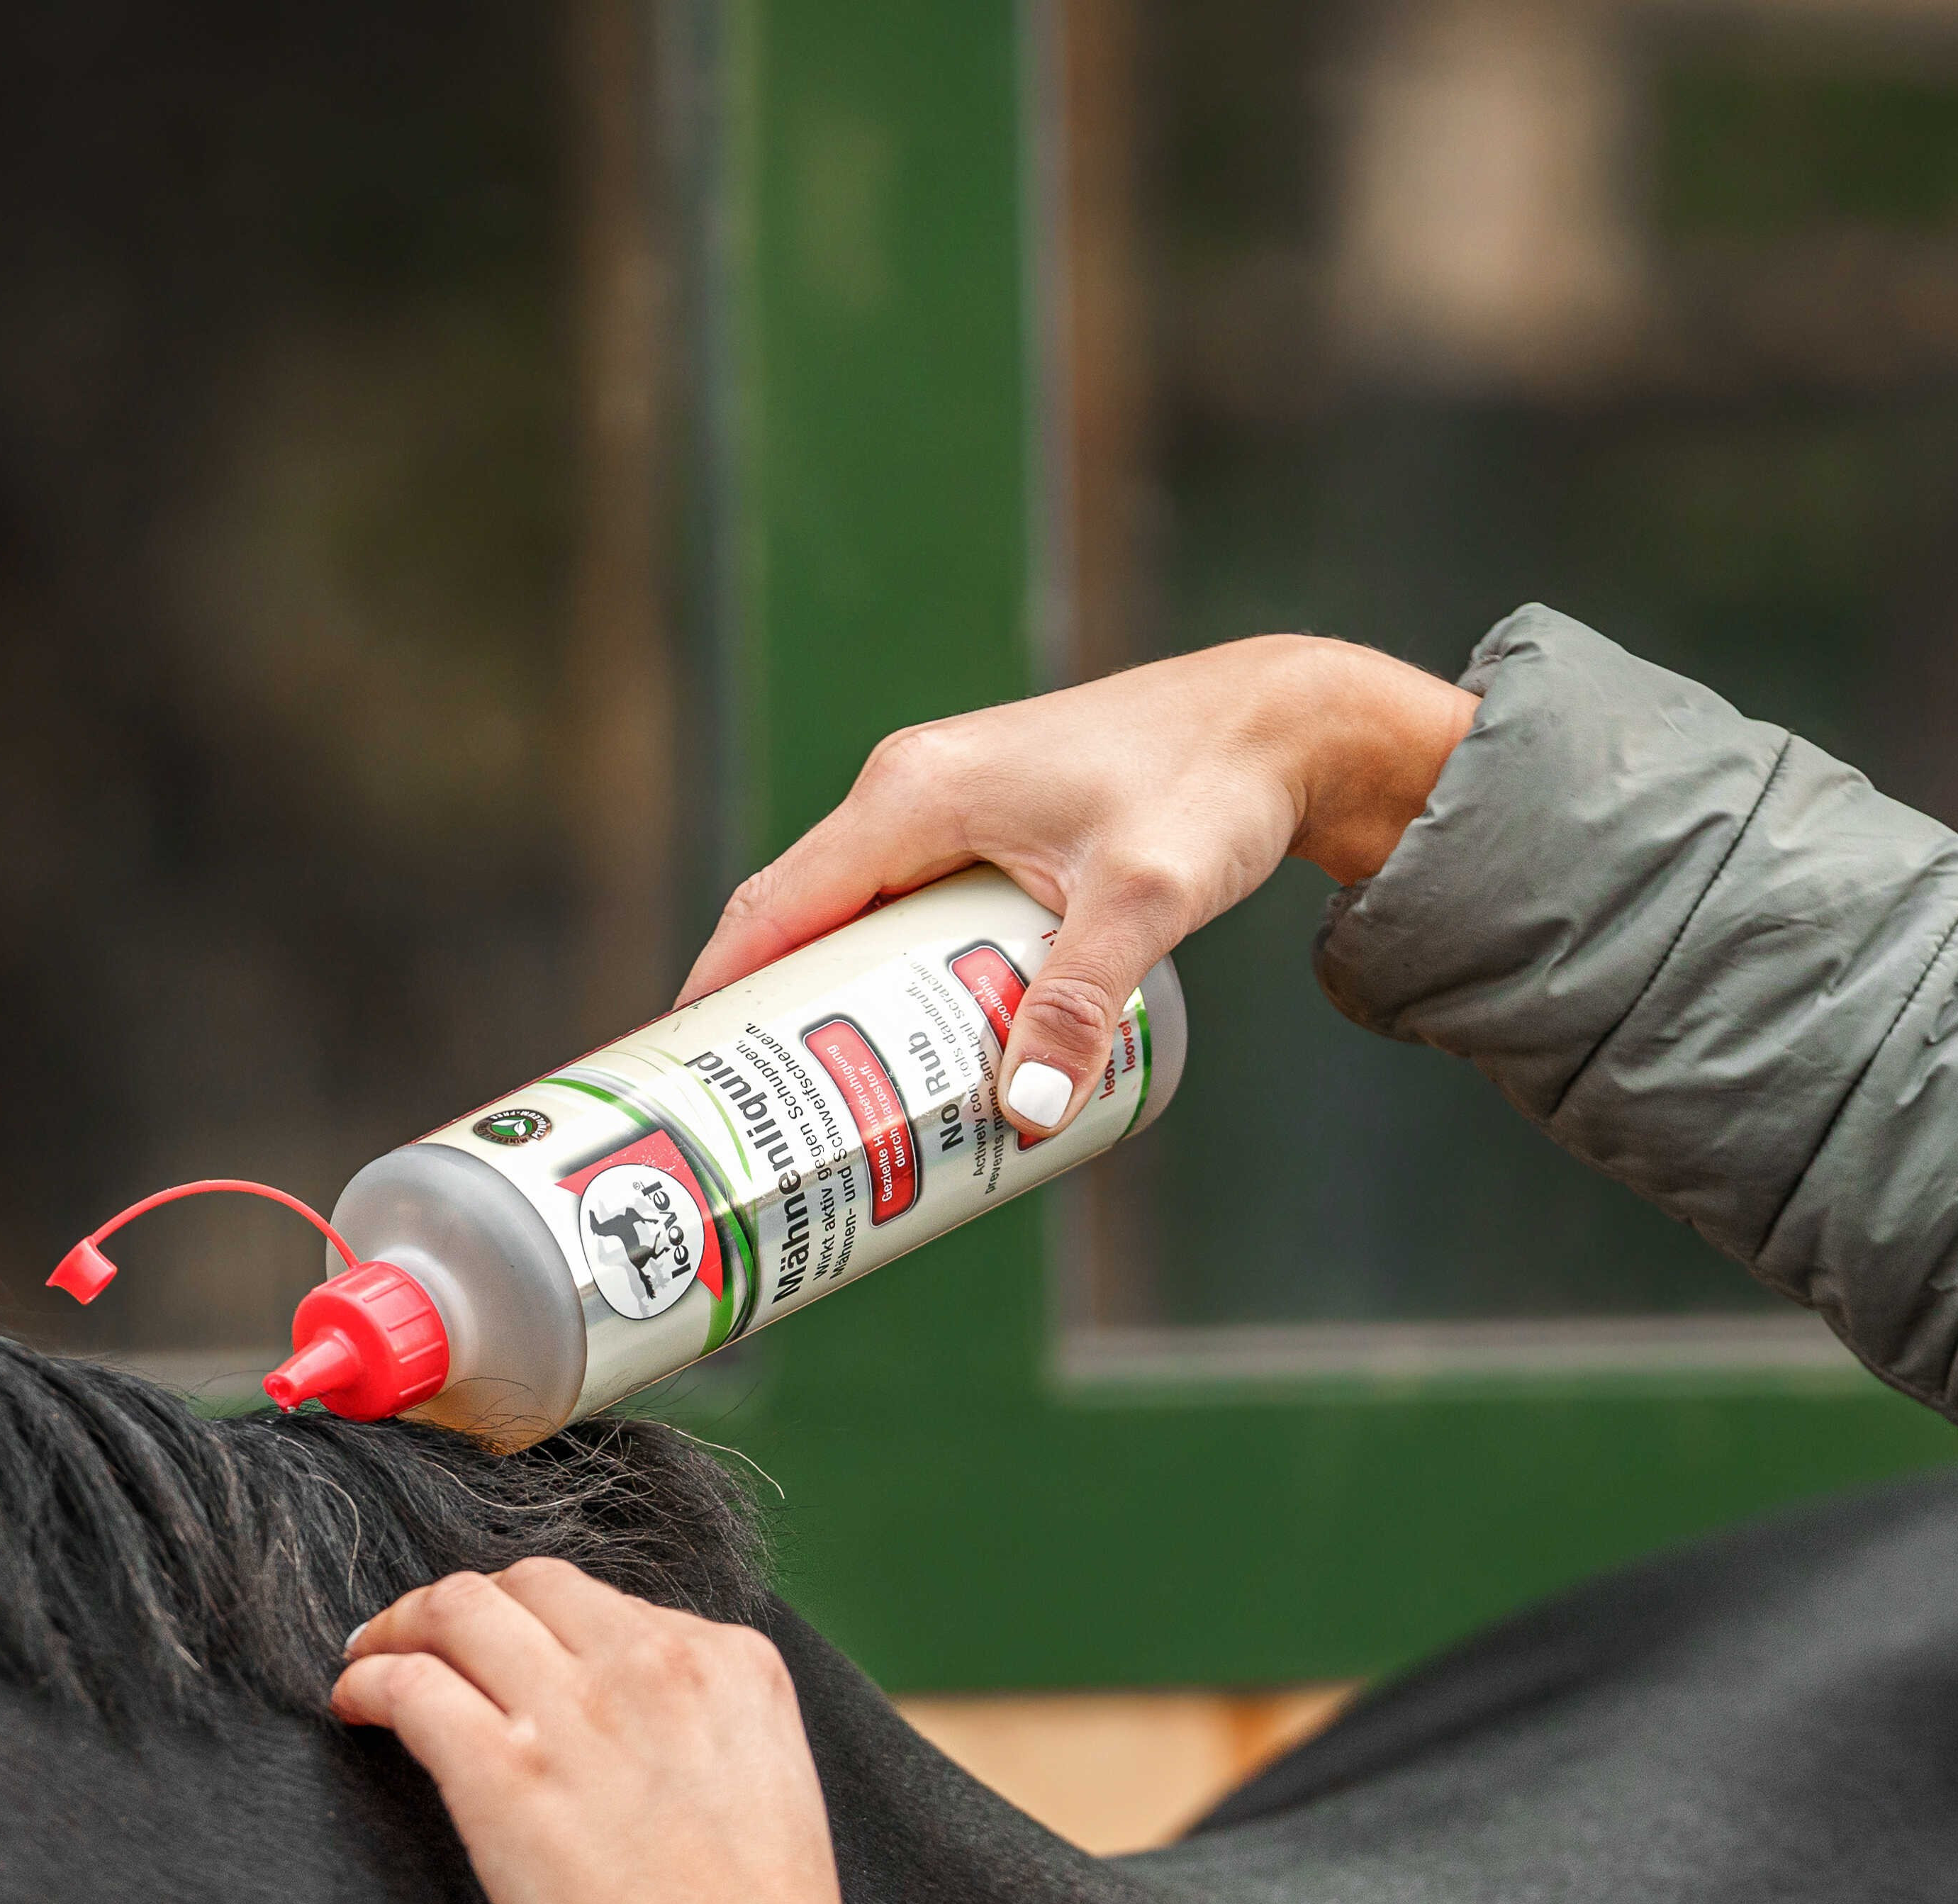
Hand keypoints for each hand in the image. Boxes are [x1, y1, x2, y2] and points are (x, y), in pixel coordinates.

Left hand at [331, 1559, 862, 1903]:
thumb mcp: (768, 1786)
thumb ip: (702, 1730)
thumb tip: (628, 1725)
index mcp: (733, 1664)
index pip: (614, 1605)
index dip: (550, 1629)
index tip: (517, 1657)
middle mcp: (654, 1662)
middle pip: (532, 1583)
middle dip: (474, 1605)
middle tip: (432, 1639)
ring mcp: (574, 1710)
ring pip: (460, 1609)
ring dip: (405, 1624)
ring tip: (373, 1654)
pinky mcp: (502, 1770)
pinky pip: (410, 1683)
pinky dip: (370, 1680)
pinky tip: (356, 1703)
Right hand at [678, 634, 1478, 1136]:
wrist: (1282, 724)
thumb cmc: (1208, 790)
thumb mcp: (1143, 902)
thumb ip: (1080, 1002)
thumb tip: (1023, 1111)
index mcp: (911, 795)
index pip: (777, 905)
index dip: (718, 992)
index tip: (675, 1077)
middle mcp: (911, 790)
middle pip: (801, 920)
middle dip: (769, 1020)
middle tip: (750, 1124)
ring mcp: (948, 806)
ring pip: (857, 920)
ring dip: (834, 1006)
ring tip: (820, 1108)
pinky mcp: (990, 828)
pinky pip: (906, 913)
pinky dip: (889, 980)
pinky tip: (904, 1049)